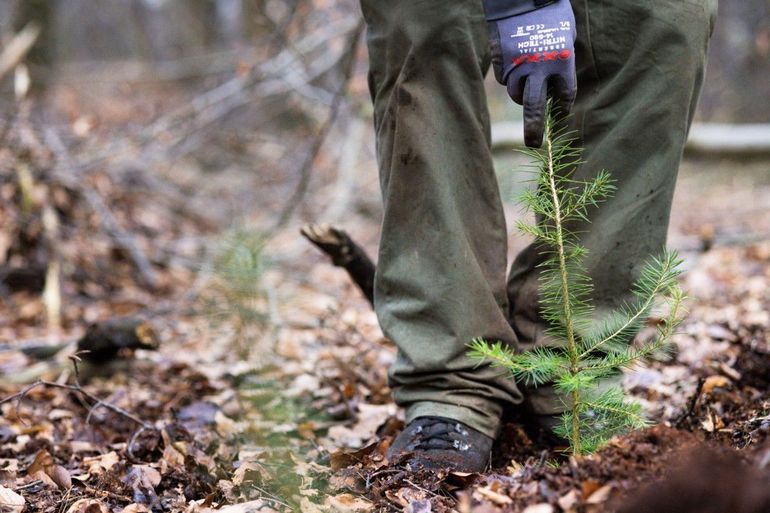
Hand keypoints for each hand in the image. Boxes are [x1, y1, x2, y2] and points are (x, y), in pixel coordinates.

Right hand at [487, 0, 576, 146]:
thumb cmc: (551, 14)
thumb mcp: (566, 37)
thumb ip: (562, 62)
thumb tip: (554, 85)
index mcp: (561, 62)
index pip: (564, 96)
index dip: (563, 107)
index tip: (560, 114)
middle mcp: (538, 68)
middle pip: (535, 107)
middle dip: (534, 129)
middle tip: (535, 144)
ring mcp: (516, 66)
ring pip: (516, 94)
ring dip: (521, 95)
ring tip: (525, 85)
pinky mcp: (500, 62)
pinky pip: (505, 78)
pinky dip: (510, 76)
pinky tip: (514, 63)